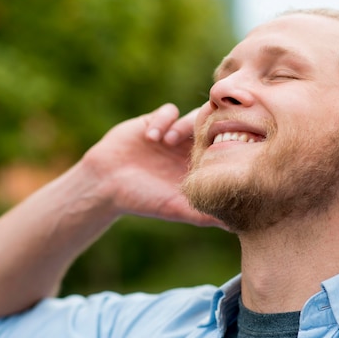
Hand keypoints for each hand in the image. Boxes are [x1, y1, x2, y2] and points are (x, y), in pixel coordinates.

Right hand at [81, 103, 222, 226]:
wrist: (105, 184)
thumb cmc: (142, 199)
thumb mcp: (175, 208)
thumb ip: (203, 214)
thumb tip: (233, 226)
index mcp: (199, 166)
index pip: (224, 149)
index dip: (225, 147)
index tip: (217, 153)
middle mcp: (189, 149)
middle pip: (212, 128)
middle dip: (206, 131)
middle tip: (198, 140)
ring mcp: (172, 133)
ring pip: (192, 116)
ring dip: (183, 126)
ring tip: (167, 142)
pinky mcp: (155, 122)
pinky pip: (169, 111)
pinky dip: (163, 120)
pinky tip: (151, 137)